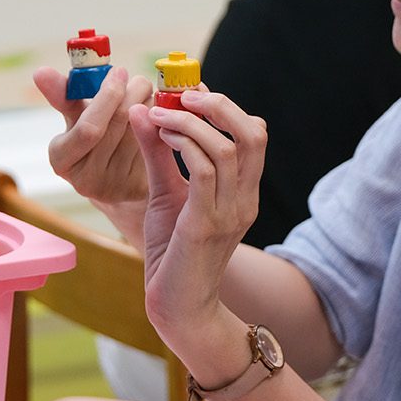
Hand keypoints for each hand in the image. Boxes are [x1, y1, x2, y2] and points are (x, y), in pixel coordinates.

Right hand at [35, 65, 152, 209]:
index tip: (117, 71)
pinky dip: (154, 119)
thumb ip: (62, 96)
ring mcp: (114, 185)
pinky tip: (151, 112)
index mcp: (61, 159)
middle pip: (118, 124)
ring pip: (140, 129)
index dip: (107, 97)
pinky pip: (153, 141)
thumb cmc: (91, 137)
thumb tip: (40, 72)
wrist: (113, 177)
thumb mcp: (74, 118)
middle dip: (130, 92)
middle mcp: (86, 179)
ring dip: (145, 102)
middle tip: (133, 77)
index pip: (88, 128)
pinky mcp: (138, 186)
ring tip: (141, 93)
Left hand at [129, 90, 265, 343]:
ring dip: (190, 124)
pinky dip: (183, 146)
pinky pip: (204, 172)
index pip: (254, 134)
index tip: (188, 93)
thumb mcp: (165, 194)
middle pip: (254, 133)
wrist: (178, 307)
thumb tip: (145, 110)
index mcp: (243, 191)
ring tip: (160, 117)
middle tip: (182, 96)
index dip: (225, 106)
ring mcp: (230, 212)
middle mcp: (245, 200)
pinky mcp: (206, 225)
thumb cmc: (172, 254)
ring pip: (228, 148)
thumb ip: (159, 154)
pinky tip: (161, 140)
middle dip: (219, 105)